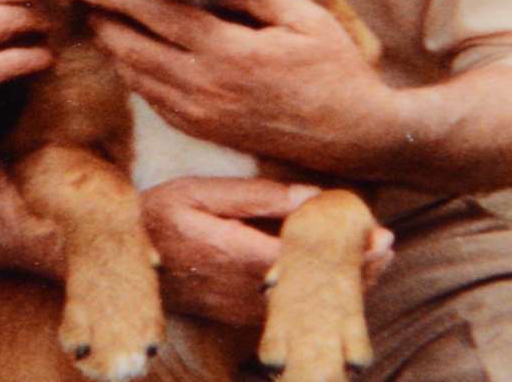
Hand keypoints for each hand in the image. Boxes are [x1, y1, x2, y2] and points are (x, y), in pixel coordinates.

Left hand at [80, 0, 394, 170]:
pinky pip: (155, 105)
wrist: (355, 136)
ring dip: (116, 51)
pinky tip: (133, 63)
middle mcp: (206, 87)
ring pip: (139, 80)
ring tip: (104, 27)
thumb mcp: (303, 19)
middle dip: (106, 23)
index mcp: (228, 52)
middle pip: (135, 50)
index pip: (157, 18)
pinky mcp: (206, 133)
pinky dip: (136, 80)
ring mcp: (203, 115)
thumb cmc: (335, 70)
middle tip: (88, 2)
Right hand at [143, 177, 393, 326]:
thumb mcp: (199, 193)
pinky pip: (291, 313)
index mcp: (237, 254)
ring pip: (309, 304)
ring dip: (344, 285)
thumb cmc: (159, 216)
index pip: (308, 256)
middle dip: (357, 267)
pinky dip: (320, 297)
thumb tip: (310, 197)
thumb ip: (256, 197)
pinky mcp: (239, 319)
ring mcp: (242, 310)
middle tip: (388, 245)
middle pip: (317, 285)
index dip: (347, 249)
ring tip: (376, 262)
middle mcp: (245, 290)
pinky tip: (339, 282)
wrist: (123, 260)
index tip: (380, 234)